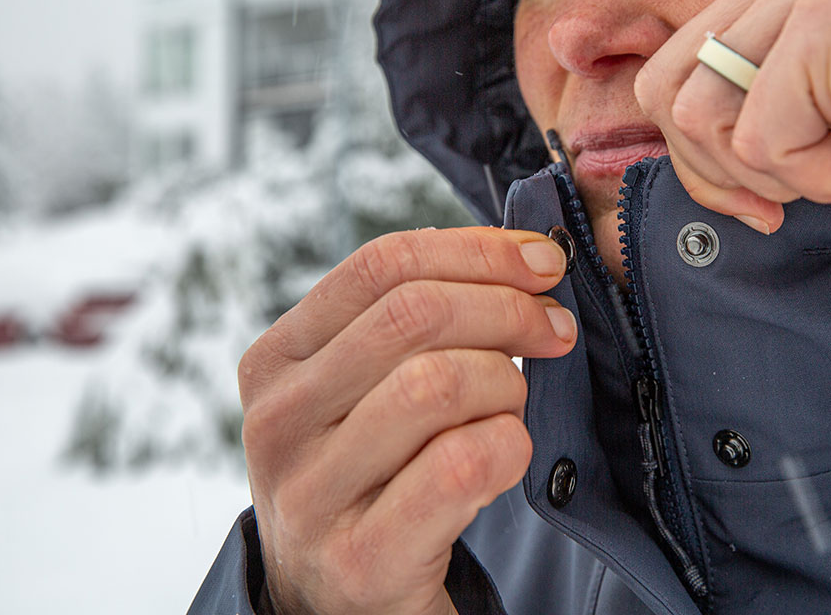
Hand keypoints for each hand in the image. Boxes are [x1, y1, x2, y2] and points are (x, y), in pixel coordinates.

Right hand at [239, 228, 574, 614]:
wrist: (339, 602)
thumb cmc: (375, 470)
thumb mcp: (366, 387)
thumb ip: (419, 320)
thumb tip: (527, 256)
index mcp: (277, 359)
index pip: (383, 265)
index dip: (478, 251)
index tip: (543, 263)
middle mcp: (278, 420)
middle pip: (416, 315)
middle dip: (509, 311)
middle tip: (553, 331)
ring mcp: (310, 493)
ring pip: (438, 383)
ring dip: (507, 386)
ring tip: (513, 408)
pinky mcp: (359, 559)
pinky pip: (461, 463)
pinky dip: (508, 446)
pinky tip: (506, 456)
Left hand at [635, 0, 830, 233]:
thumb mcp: (817, 125)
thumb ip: (743, 124)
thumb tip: (682, 162)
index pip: (670, 77)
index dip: (696, 158)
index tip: (757, 201)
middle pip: (668, 95)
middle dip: (718, 173)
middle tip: (785, 199)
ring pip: (705, 118)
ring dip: (780, 173)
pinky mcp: (828, 19)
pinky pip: (765, 140)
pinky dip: (821, 174)